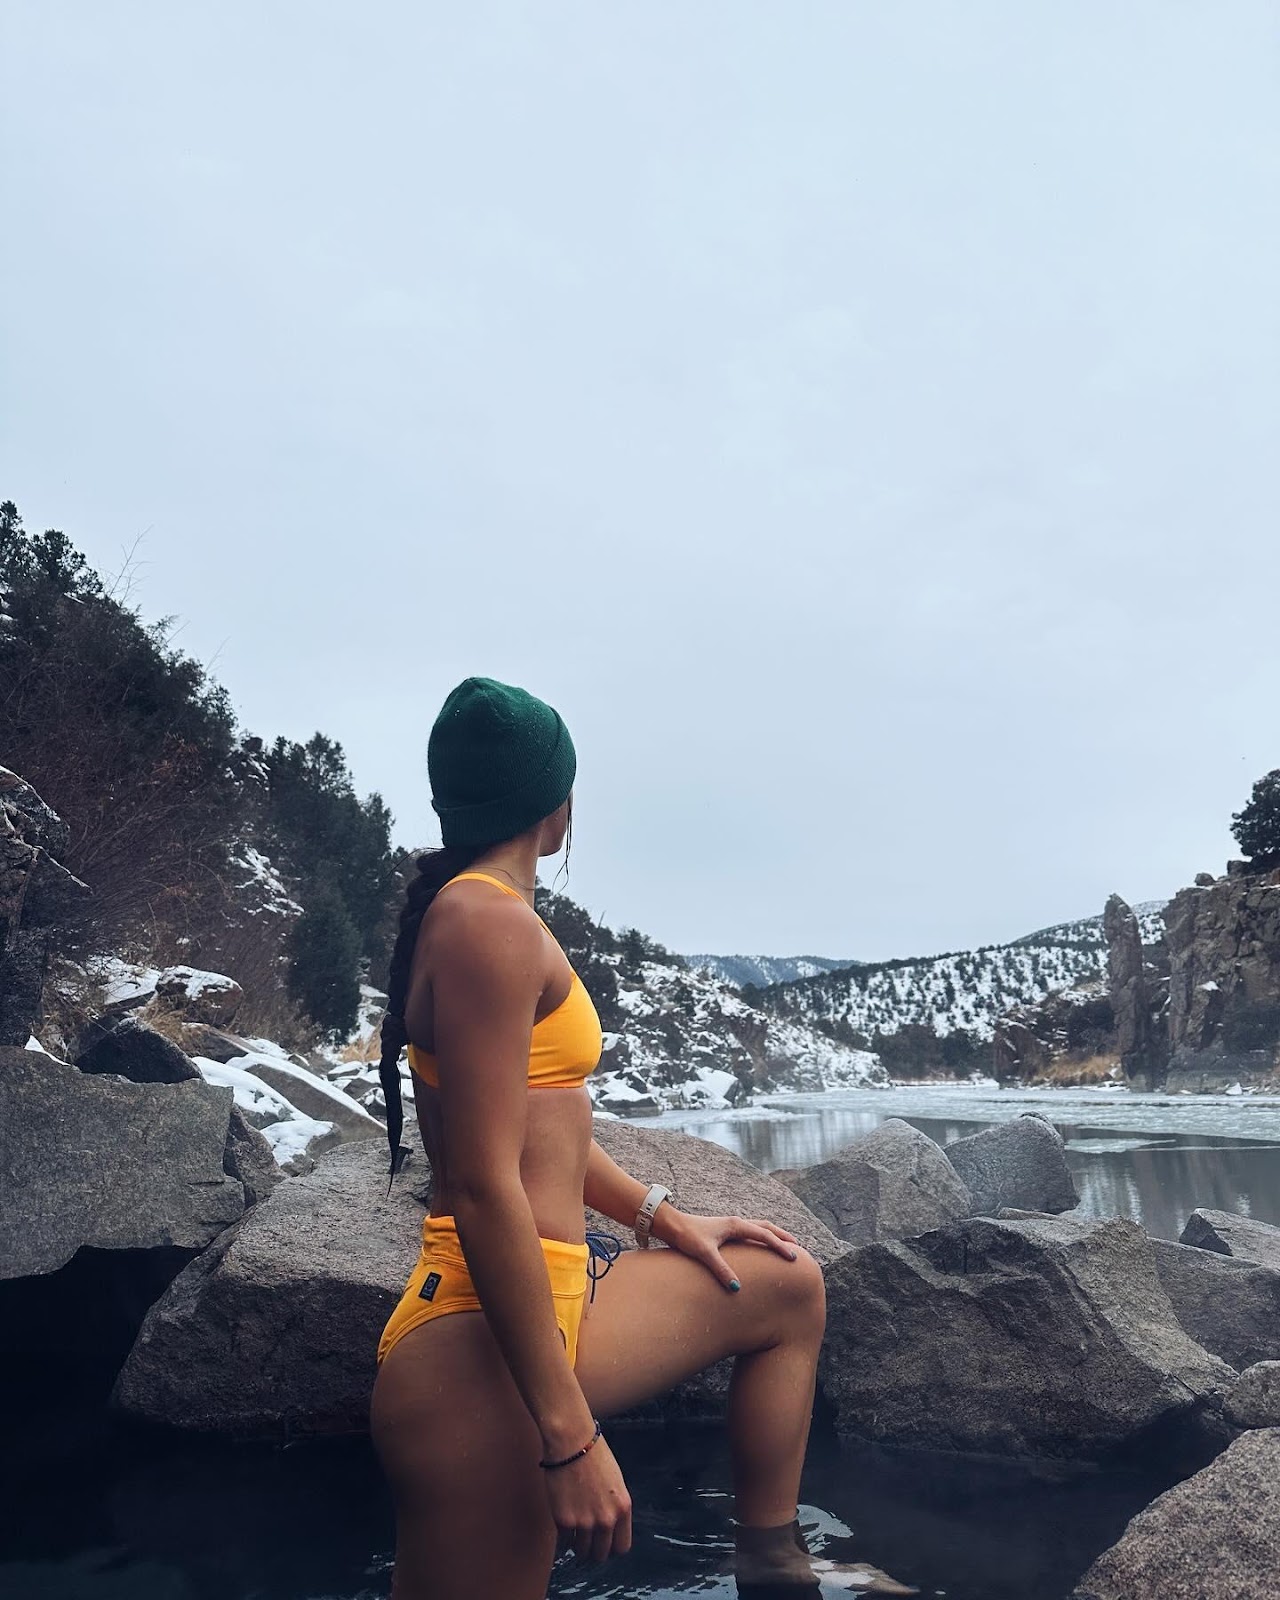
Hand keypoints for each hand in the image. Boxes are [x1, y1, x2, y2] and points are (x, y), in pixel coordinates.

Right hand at [543, 1433, 631, 1562]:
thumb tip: (609, 1526)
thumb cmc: (593, 1454)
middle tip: (586, 1542)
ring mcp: (585, 1522)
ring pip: (582, 1553)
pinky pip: (564, 1544)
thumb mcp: (615, 1482)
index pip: (622, 1547)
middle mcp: (607, 1519)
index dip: (611, 1547)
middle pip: (601, 1554)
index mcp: (623, 1508)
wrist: (571, 1441)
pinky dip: (562, 1541)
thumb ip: (614, 1506)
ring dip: (577, 1546)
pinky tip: (562, 1531)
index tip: (603, 1543)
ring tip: (573, 1536)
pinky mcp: (564, 1521)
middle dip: (593, 1550)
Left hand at [655, 1208, 799, 1289]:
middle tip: (797, 1247)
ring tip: (783, 1244)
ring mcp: (729, 1226)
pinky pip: (749, 1232)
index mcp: (735, 1226)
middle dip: (781, 1237)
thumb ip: (721, 1269)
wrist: (671, 1225)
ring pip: (757, 1227)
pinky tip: (758, 1246)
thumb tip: (736, 1287)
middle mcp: (735, 1223)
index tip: (793, 1257)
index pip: (764, 1235)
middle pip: (765, 1227)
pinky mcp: (723, 1230)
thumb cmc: (687, 1236)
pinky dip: (760, 1237)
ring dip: (772, 1235)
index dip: (779, 1246)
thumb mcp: (704, 1253)